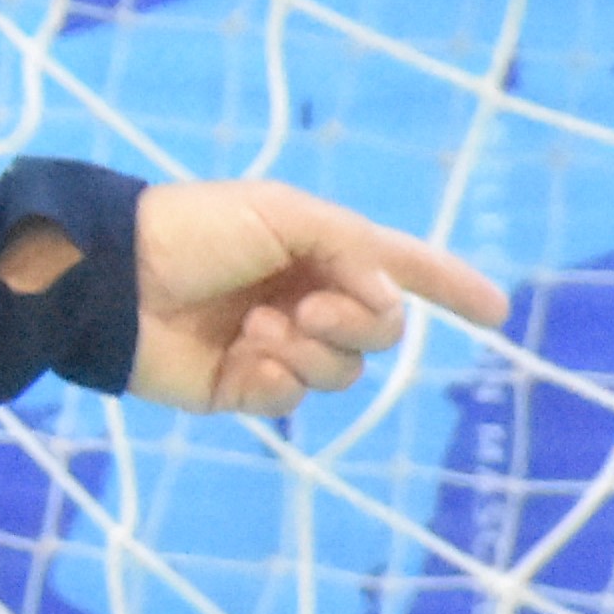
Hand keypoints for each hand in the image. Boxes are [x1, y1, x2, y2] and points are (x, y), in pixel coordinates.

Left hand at [125, 179, 506, 418]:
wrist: (116, 275)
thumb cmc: (195, 228)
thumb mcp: (285, 213)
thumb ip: (353, 251)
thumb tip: (393, 305)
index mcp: (322, 250)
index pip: (401, 271)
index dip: (450, 286)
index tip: (497, 311)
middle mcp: (307, 299)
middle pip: (381, 333)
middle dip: (358, 323)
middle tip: (307, 306)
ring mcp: (277, 347)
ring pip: (341, 372)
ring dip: (309, 350)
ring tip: (257, 326)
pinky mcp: (242, 389)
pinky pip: (293, 400)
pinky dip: (279, 379)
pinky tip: (245, 356)